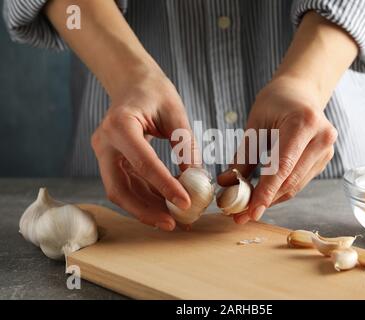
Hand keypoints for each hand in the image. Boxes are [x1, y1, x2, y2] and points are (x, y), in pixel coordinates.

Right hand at [91, 65, 198, 230]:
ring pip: (121, 192)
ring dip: (147, 209)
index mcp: (119, 125)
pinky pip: (126, 186)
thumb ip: (186, 146)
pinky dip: (146, 198)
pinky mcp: (111, 161)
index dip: (165, 187)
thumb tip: (197, 181)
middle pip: (119, 188)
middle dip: (146, 211)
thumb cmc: (155, 92)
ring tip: (174, 220)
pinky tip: (166, 206)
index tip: (187, 203)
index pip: (143, 164)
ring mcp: (104, 154)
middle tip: (173, 224)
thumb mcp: (176, 113)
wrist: (132, 83)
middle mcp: (104, 143)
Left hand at [218, 76, 336, 223]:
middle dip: (264, 201)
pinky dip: (279, 191)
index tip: (249, 212)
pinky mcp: (324, 160)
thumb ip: (243, 156)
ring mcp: (327, 150)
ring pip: (295, 186)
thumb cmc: (275, 102)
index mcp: (304, 122)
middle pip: (290, 181)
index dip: (265, 192)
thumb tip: (225, 184)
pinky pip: (299, 182)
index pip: (282, 166)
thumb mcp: (255, 124)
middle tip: (240, 215)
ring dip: (271, 200)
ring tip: (247, 209)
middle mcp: (322, 138)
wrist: (300, 92)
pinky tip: (263, 196)